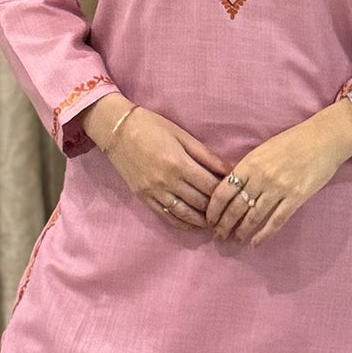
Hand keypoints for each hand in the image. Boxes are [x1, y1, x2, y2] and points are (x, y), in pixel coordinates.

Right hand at [97, 102, 234, 235]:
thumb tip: (230, 170)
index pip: (209, 186)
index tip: (233, 195)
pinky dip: (182, 223)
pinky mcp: (143, 197)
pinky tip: (193, 225)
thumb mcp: (183, 136)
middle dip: (216, 209)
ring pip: (184, 214)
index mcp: (179, 163)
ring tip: (214, 222)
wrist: (118, 129)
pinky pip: (166, 216)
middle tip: (228, 211)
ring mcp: (154, 192)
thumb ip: (207, 156)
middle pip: (199, 202)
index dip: (224, 193)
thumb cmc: (153, 126)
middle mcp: (167, 181)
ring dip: (201, 221)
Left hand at [206, 109, 351, 247]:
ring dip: (241, 231)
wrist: (324, 138)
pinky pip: (276, 221)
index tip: (209, 219)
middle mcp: (261, 177)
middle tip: (218, 235)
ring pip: (253, 217)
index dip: (213, 209)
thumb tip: (231, 188)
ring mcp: (279, 188)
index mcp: (249, 163)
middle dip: (223, 225)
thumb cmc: (293, 141)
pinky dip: (264, 234)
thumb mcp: (263, 150)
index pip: (222, 192)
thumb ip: (247, 168)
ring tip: (235, 239)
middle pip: (235, 207)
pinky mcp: (296, 197)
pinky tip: (255, 243)